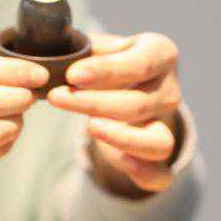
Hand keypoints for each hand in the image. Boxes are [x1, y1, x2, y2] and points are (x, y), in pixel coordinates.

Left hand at [47, 32, 180, 194]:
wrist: (128, 86)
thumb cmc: (108, 61)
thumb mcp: (100, 46)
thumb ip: (83, 48)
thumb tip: (51, 49)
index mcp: (160, 54)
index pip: (138, 64)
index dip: (106, 71)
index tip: (73, 74)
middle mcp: (170, 91)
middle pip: (138, 105)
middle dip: (95, 103)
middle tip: (57, 97)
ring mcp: (167, 125)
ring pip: (156, 141)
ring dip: (120, 137)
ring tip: (88, 126)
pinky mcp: (157, 155)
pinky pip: (161, 174)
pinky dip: (146, 174)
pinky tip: (122, 162)